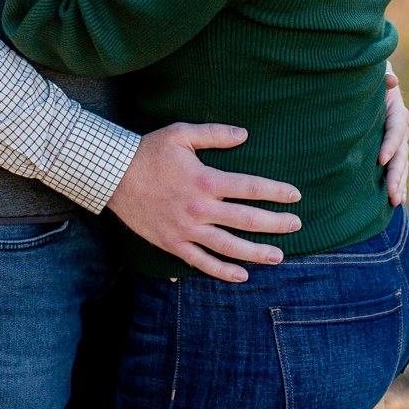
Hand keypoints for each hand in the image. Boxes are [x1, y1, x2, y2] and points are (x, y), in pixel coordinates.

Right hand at [106, 122, 303, 282]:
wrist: (112, 175)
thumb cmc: (147, 151)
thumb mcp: (180, 134)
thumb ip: (214, 134)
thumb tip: (244, 134)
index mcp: (205, 180)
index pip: (250, 187)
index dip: (276, 191)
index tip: (295, 195)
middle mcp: (199, 208)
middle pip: (247, 219)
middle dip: (276, 223)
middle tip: (296, 225)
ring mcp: (186, 229)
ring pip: (229, 246)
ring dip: (256, 252)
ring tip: (278, 256)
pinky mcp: (172, 242)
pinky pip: (201, 262)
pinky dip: (222, 271)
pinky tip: (241, 275)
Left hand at [380, 65, 408, 205]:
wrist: (375, 87)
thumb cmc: (370, 82)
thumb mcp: (375, 78)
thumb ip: (383, 79)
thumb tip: (391, 79)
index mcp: (397, 112)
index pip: (395, 131)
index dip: (389, 145)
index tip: (380, 160)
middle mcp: (401, 130)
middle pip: (401, 154)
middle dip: (396, 174)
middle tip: (391, 193)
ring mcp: (400, 142)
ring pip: (402, 165)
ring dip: (399, 184)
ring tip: (395, 201)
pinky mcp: (394, 151)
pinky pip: (400, 169)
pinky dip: (399, 184)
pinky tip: (397, 200)